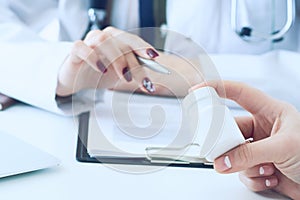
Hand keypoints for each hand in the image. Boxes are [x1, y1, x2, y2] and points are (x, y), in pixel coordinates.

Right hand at [56, 26, 158, 95]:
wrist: (76, 80)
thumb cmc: (99, 73)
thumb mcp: (120, 74)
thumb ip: (134, 71)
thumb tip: (150, 79)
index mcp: (116, 39)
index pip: (132, 40)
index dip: (143, 47)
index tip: (154, 57)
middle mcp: (103, 37)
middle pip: (121, 44)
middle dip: (134, 63)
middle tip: (142, 81)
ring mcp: (88, 42)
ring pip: (103, 41)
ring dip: (117, 59)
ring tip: (124, 76)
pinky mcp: (74, 51)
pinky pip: (81, 47)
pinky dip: (92, 57)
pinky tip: (101, 69)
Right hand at [192, 81, 299, 198]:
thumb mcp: (283, 148)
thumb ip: (250, 154)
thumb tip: (222, 161)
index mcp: (271, 112)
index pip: (239, 93)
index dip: (218, 87)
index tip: (199, 90)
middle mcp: (263, 129)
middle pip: (230, 130)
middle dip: (228, 145)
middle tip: (224, 153)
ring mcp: (259, 148)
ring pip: (234, 154)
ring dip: (245, 166)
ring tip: (264, 169)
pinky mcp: (258, 166)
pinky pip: (242, 171)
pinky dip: (253, 178)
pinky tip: (270, 178)